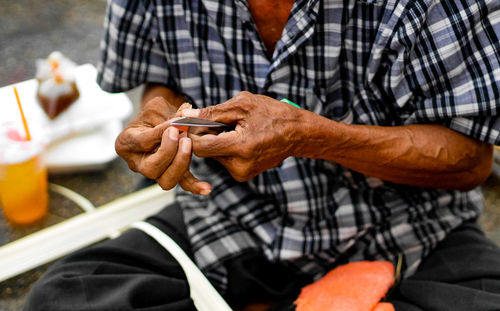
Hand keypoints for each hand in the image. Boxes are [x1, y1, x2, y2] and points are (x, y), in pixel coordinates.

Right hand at [115, 96, 211, 194]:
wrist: (159, 121)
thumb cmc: (154, 114)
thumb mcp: (155, 108)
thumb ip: (166, 115)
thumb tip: (184, 120)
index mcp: (126, 143)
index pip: (141, 142)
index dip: (159, 134)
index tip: (175, 125)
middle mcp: (137, 162)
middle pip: (151, 168)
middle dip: (168, 152)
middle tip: (182, 136)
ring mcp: (154, 172)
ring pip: (166, 180)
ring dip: (181, 163)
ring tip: (189, 145)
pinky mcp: (170, 174)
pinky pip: (182, 184)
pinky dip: (194, 185)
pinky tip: (206, 188)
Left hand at [182, 92, 303, 181]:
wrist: (299, 134)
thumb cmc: (272, 114)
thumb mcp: (243, 105)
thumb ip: (213, 112)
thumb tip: (187, 115)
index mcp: (241, 147)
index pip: (200, 146)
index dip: (192, 132)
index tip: (192, 121)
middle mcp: (240, 165)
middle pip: (205, 151)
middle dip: (206, 135)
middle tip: (218, 120)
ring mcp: (242, 173)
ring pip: (214, 156)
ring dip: (217, 140)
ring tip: (235, 128)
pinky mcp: (244, 175)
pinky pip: (224, 160)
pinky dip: (226, 147)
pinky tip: (240, 138)